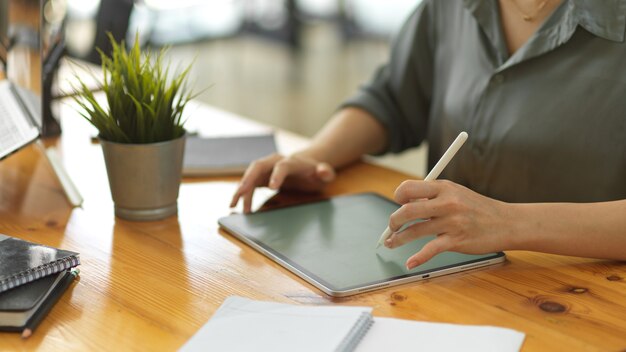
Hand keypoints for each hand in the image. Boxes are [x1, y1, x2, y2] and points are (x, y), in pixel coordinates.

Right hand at [230, 153, 335, 212]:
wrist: (305, 166)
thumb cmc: (315, 172)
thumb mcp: (324, 174)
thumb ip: (326, 172)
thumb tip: (324, 171)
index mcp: (292, 162)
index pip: (282, 166)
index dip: (277, 175)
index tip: (272, 188)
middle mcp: (275, 161)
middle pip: (258, 166)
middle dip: (249, 178)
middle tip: (240, 192)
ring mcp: (266, 168)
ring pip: (250, 175)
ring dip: (241, 189)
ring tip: (235, 206)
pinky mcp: (260, 177)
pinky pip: (248, 184)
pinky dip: (241, 194)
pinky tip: (236, 205)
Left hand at [385, 180, 513, 268]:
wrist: (507, 223)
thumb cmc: (478, 208)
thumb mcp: (456, 193)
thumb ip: (433, 197)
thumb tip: (406, 202)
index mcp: (444, 188)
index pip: (409, 187)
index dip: (398, 196)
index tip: (397, 204)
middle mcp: (447, 203)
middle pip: (407, 210)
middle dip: (393, 221)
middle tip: (391, 228)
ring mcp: (452, 222)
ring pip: (415, 231)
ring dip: (398, 239)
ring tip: (392, 243)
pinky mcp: (457, 240)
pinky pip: (430, 250)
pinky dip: (418, 259)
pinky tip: (410, 263)